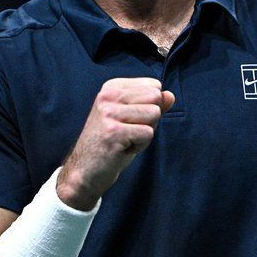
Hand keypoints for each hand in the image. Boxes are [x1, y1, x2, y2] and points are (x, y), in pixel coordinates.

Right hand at [57, 78, 175, 210]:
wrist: (86, 170)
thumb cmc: (112, 144)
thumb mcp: (133, 119)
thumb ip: (152, 105)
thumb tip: (170, 95)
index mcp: (112, 87)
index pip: (154, 86)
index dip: (149, 107)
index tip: (129, 121)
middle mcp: (108, 95)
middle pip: (156, 98)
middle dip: (149, 120)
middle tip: (128, 132)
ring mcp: (109, 112)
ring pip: (154, 114)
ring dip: (144, 133)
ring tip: (125, 140)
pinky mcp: (113, 131)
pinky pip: (148, 133)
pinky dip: (140, 146)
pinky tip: (122, 149)